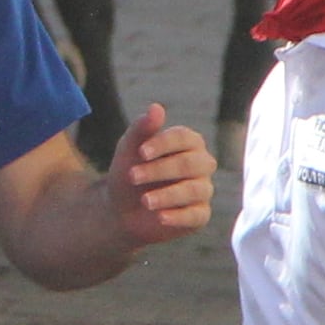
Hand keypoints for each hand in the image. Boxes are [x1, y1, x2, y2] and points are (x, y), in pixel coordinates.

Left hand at [107, 101, 214, 243]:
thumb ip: (142, 129)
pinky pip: (196, 215)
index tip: (141, 152)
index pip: (184, 138)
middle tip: (132, 176)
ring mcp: (202, 190)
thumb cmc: (130, 172)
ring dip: (167, 195)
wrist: (122, 210)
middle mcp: (201, 164)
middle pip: (190, 164)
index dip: (163, 144)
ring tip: (144, 201)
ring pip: (194, 190)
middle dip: (159, 170)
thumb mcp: (129, 150)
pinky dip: (178, 216)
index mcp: (188, 143)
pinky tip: (160, 217)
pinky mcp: (200, 215)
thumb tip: (156, 107)